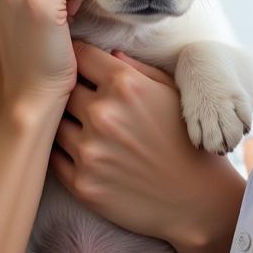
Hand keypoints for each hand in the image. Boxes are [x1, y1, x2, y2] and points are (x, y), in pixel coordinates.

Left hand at [50, 41, 241, 250]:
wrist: (198, 199)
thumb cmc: (187, 140)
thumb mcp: (171, 92)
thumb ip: (137, 68)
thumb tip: (109, 53)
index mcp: (124, 85)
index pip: (79, 55)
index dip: (78, 58)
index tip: (80, 66)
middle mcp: (103, 114)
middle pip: (63, 89)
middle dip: (70, 92)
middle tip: (80, 100)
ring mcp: (89, 151)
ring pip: (54, 123)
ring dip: (65, 123)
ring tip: (82, 129)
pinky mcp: (82, 184)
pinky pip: (54, 157)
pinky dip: (63, 153)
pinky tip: (83, 153)